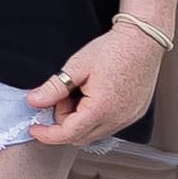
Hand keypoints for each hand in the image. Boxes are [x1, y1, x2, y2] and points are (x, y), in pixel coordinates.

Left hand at [27, 22, 163, 146]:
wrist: (142, 42)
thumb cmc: (113, 50)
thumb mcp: (77, 66)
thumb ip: (54, 87)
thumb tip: (34, 101)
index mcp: (101, 109)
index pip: (69, 134)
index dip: (48, 134)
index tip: (35, 129)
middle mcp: (118, 120)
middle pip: (80, 137)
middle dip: (63, 121)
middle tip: (62, 95)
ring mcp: (128, 119)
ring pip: (94, 133)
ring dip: (79, 119)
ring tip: (80, 91)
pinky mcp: (134, 114)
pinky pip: (108, 126)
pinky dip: (94, 117)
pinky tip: (93, 96)